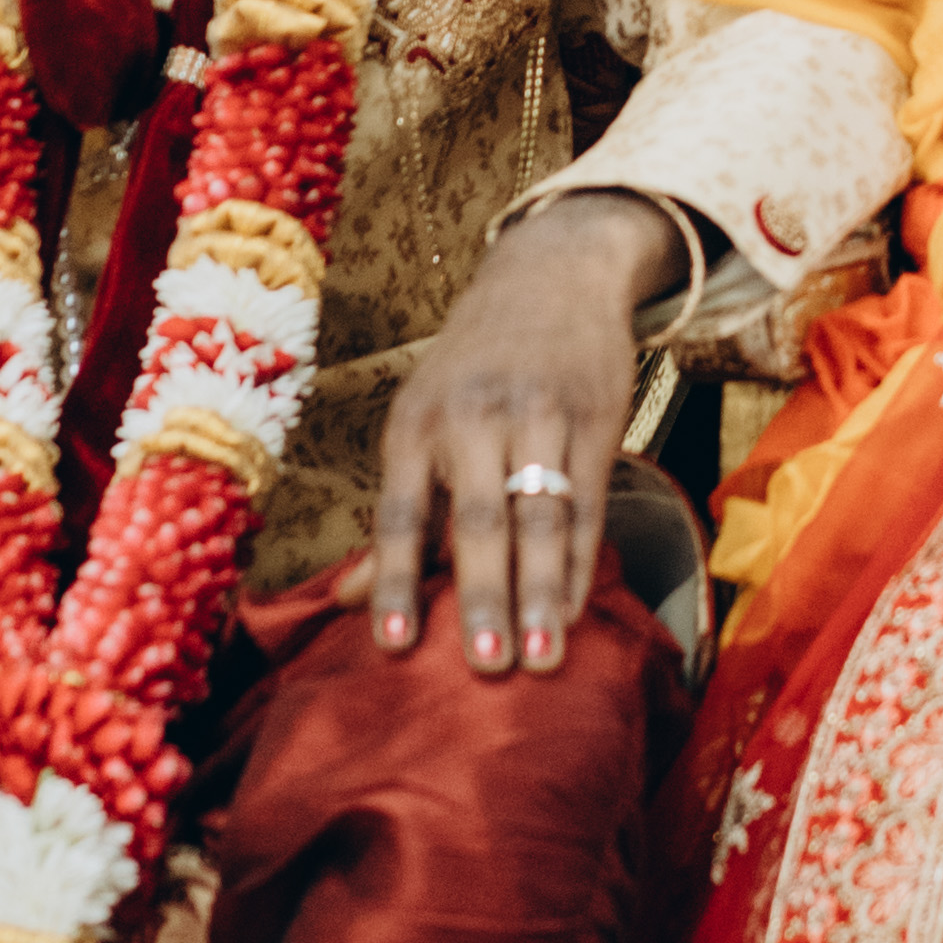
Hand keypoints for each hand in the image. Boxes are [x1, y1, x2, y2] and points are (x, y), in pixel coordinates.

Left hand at [364, 195, 676, 676]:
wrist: (550, 274)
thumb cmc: (473, 369)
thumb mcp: (421, 421)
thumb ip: (402, 512)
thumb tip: (349, 601)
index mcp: (414, 423)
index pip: (398, 513)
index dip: (395, 580)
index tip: (393, 646)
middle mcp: (471, 417)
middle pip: (478, 520)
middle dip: (483, 596)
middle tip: (486, 668)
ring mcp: (537, 416)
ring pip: (541, 517)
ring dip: (540, 592)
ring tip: (542, 657)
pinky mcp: (593, 418)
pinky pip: (588, 502)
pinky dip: (581, 562)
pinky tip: (571, 609)